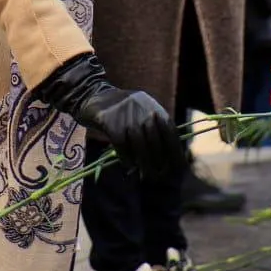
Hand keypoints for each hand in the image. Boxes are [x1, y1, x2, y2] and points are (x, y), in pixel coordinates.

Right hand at [33, 54, 183, 177]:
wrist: (92, 94)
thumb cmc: (119, 109)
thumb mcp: (140, 110)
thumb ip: (153, 126)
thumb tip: (168, 153)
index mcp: (152, 105)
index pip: (169, 129)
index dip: (174, 149)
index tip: (178, 166)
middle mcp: (141, 108)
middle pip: (154, 139)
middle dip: (159, 160)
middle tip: (162, 175)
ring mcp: (125, 114)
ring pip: (139, 144)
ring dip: (144, 162)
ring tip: (146, 175)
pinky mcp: (110, 121)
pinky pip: (121, 145)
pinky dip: (126, 158)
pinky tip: (129, 166)